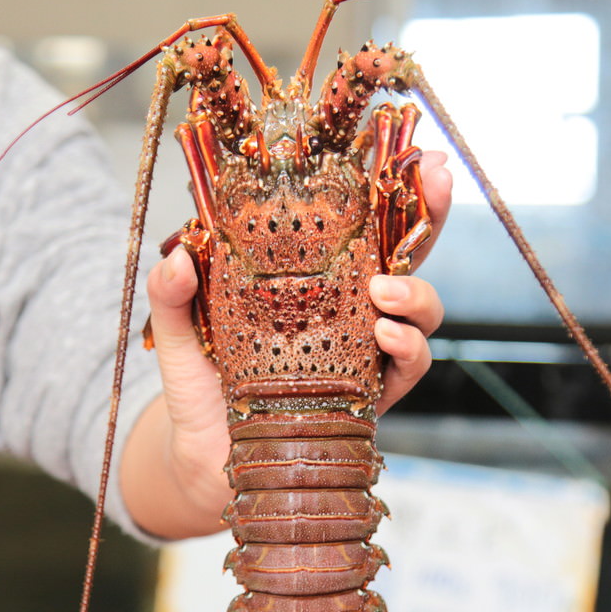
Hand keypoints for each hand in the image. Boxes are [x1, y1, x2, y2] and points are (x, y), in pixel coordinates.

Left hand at [118, 151, 451, 539]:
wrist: (203, 462)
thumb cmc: (200, 387)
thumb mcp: (181, 330)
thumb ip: (174, 292)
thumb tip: (181, 255)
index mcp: (314, 278)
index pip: (360, 223)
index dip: (392, 185)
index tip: (416, 149)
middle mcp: (351, 308)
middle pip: (409, 253)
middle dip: (432, 213)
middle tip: (436, 181)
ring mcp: (367, 352)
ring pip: (422, 310)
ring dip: (416, 291)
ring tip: (385, 292)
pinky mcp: (371, 397)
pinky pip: (410, 366)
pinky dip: (408, 348)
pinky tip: (387, 337)